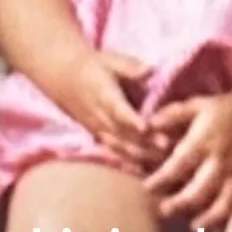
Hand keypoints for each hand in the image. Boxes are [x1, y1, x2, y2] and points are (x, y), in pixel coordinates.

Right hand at [60, 49, 161, 173]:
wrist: (64, 78)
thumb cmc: (95, 66)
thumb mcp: (111, 60)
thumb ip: (130, 67)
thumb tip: (149, 70)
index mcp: (104, 94)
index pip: (118, 109)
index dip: (131, 119)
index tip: (145, 126)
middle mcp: (100, 116)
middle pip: (123, 132)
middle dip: (144, 142)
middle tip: (167, 146)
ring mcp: (99, 129)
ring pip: (119, 146)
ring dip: (140, 155)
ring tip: (164, 160)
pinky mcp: (99, 137)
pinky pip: (114, 152)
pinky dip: (129, 162)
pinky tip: (146, 172)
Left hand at [143, 92, 231, 231]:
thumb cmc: (216, 111)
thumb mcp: (194, 105)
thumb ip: (171, 115)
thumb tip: (147, 125)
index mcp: (205, 139)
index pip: (182, 161)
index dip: (164, 176)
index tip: (147, 187)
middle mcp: (220, 158)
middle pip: (203, 185)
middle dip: (183, 201)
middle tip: (163, 210)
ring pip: (224, 198)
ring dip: (209, 215)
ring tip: (193, 227)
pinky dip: (225, 218)